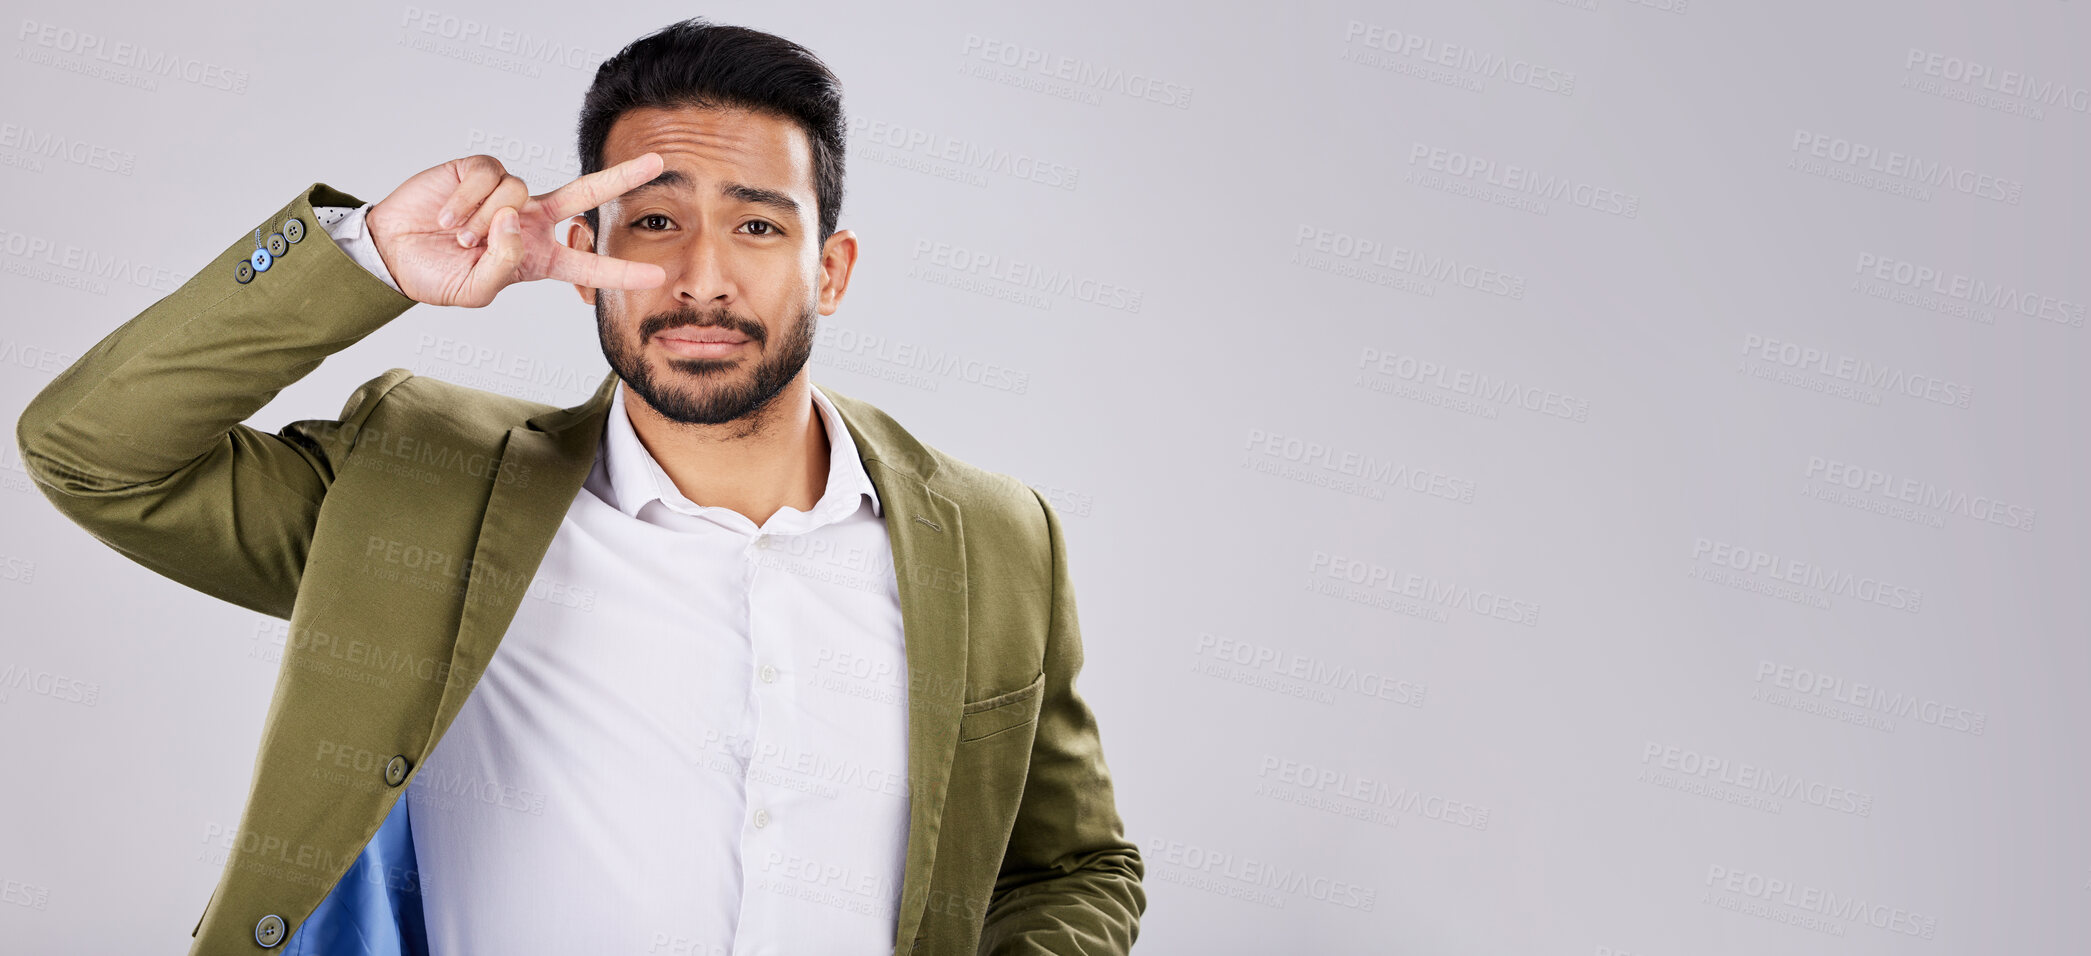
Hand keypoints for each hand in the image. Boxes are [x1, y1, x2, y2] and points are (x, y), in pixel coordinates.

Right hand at [364, 152, 667, 306]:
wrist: (393, 251)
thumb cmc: (437, 276)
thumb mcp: (476, 289)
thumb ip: (504, 264)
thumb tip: (515, 219)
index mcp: (539, 256)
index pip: (588, 264)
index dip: (621, 271)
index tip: (658, 277)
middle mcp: (532, 220)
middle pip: (586, 194)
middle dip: (622, 177)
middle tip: (659, 163)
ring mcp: (509, 194)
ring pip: (518, 192)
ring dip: (485, 218)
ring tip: (459, 236)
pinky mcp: (480, 171)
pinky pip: (490, 178)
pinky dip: (467, 199)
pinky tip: (447, 216)